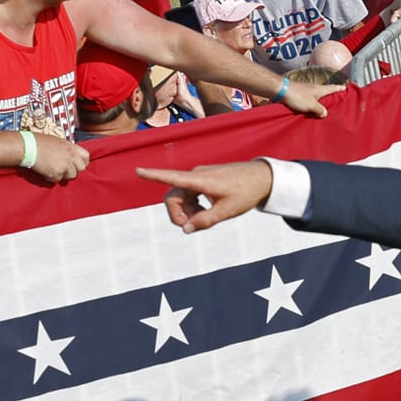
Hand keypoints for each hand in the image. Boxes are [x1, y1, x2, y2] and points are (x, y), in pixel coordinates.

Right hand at [25, 133, 89, 182]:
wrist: (28, 146)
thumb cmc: (39, 142)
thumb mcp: (58, 142)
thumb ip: (67, 150)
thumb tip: (70, 157)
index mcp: (71, 147)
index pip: (86, 157)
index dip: (82, 162)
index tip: (77, 164)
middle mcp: (71, 156)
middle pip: (81, 169)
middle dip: (73, 170)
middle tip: (64, 168)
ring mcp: (65, 165)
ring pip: (71, 176)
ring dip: (63, 174)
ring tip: (53, 168)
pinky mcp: (57, 173)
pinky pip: (58, 180)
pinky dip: (52, 177)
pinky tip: (46, 170)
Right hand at [139, 161, 272, 232]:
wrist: (263, 178)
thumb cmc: (246, 192)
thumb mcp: (227, 211)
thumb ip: (205, 221)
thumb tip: (185, 229)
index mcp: (200, 180)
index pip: (172, 178)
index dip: (153, 175)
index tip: (137, 170)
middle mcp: (196, 176)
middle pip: (173, 197)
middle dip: (177, 214)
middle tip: (192, 227)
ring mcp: (199, 177)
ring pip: (181, 197)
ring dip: (187, 211)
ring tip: (204, 219)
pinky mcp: (204, 180)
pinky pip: (189, 194)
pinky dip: (193, 206)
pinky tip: (206, 210)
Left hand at [279, 78, 339, 117]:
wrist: (281, 90)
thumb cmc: (297, 96)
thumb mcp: (311, 105)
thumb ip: (319, 109)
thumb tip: (325, 113)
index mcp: (319, 90)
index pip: (332, 88)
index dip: (339, 89)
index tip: (345, 88)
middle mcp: (314, 89)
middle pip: (325, 91)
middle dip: (331, 95)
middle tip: (337, 99)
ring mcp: (306, 91)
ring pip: (316, 96)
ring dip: (321, 100)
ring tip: (324, 107)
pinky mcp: (298, 94)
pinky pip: (308, 100)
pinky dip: (312, 103)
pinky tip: (310, 109)